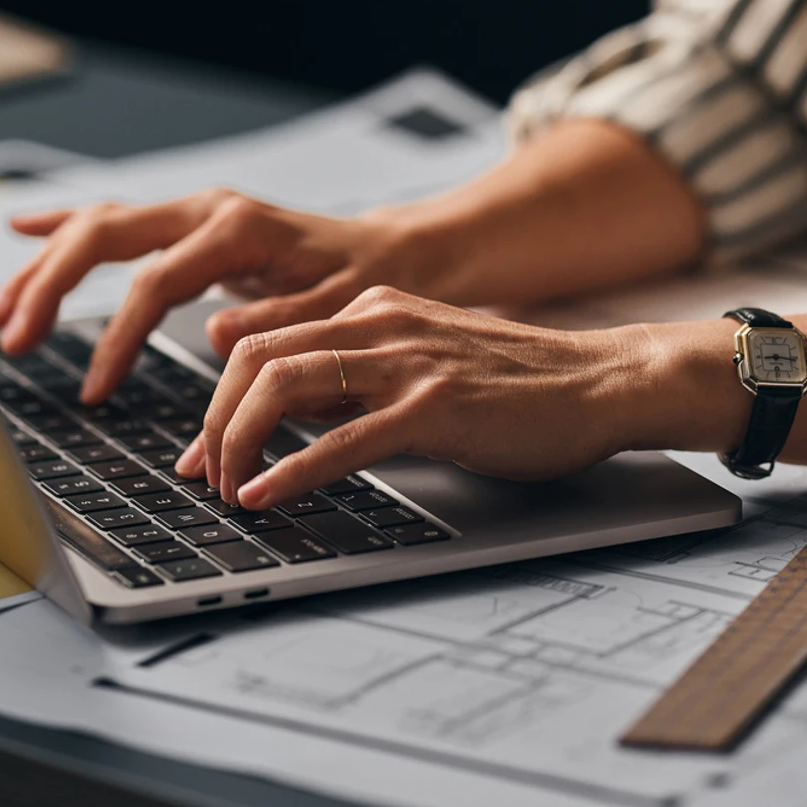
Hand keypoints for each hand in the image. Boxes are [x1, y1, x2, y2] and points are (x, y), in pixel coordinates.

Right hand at [0, 191, 443, 402]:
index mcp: (237, 231)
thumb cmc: (370, 286)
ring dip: (43, 267)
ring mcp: (194, 213)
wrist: (398, 255)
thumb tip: (212, 339)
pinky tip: (25, 232)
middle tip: (12, 341)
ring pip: (99, 227)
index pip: (153, 284)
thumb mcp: (332, 314)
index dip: (117, 339)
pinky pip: (116, 223)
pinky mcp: (190, 225)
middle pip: (104, 238)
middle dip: (49, 288)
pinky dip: (68, 230)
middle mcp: (207, 211)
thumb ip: (273, 327)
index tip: (96, 392)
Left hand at [182, 287, 737, 509]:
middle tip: (205, 476)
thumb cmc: (521, 386)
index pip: (264, 342)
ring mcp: (408, 363)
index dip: (217, 399)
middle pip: (256, 358)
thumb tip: (291, 422)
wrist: (603, 382)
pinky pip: (343, 438)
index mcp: (374, 311)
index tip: (203, 451)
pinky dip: (291, 470)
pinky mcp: (436, 408)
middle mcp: (382, 325)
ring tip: (228, 488)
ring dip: (238, 442)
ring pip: (284, 386)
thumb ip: (361, 379)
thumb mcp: (425, 363)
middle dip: (214, 422)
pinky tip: (266, 495)